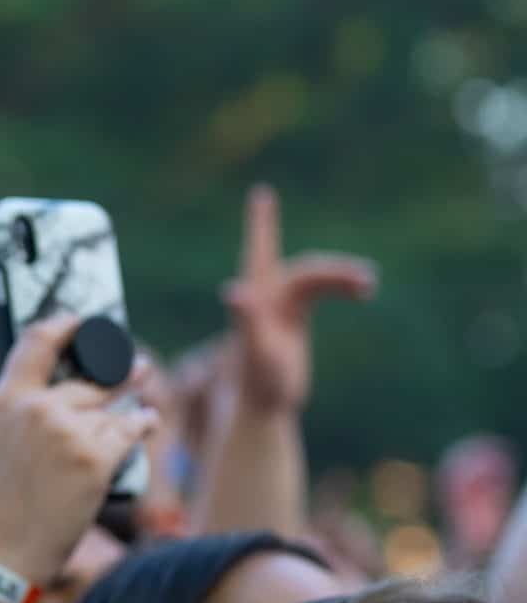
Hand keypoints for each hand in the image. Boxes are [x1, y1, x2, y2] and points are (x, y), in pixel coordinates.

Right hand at [0, 313, 158, 582]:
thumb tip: (63, 385)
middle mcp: (38, 409)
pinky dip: (143, 426)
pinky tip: (148, 421)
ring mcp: (69, 433)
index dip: (67, 325)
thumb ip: (23, 409)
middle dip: (119, 375)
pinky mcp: (96, 459)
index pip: (38, 340)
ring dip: (127, 412)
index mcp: (6, 401)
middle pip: (89, 381)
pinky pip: (131, 430)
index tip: (85, 322)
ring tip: (139, 411)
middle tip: (138, 369)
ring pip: (112, 410)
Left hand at [222, 185, 376, 422]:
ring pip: (316, 277)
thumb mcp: (255, 354)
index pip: (260, 254)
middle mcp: (266, 296)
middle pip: (305, 269)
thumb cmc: (256, 385)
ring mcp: (280, 305)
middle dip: (334, 271)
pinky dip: (342, 284)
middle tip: (366, 283)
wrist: (260, 408)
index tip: (261, 193)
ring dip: (342, 277)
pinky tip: (363, 288)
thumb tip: (233, 290)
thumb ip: (246, 323)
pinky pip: (319, 288)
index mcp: (255, 300)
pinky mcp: (293, 316)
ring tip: (368, 285)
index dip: (262, 224)